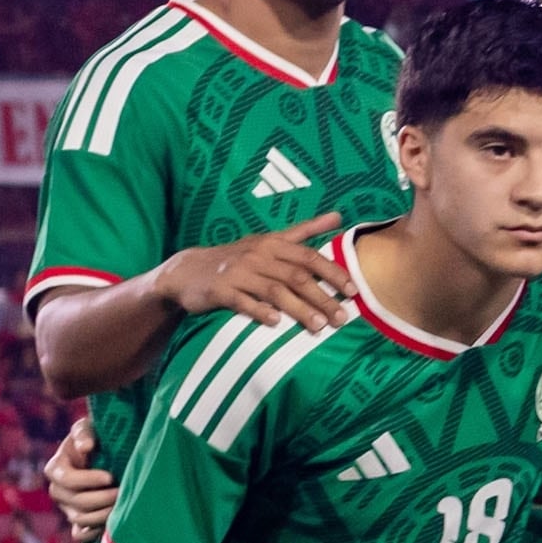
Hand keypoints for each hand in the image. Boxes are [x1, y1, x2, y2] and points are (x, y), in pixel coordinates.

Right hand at [43, 415, 116, 540]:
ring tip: (124, 504)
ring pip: (81, 520)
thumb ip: (84, 433)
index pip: (67, 480)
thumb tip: (86, 447)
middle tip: (124, 492)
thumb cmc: (95, 437)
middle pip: (77, 503)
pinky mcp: (77, 521)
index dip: (88, 480)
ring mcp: (67, 508)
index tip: (110, 476)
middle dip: (103, 499)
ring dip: (104, 515)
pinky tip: (113, 522)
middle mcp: (58, 491)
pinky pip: (80, 535)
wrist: (104, 454)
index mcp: (56, 468)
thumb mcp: (87, 428)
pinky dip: (95, 532)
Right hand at [153, 214, 351, 331]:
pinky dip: (259, 311)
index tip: (354, 291)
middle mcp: (258, 255)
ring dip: (299, 309)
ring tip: (318, 326)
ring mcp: (238, 272)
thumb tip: (338, 216)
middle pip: (296, 276)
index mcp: (273, 244)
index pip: (309, 257)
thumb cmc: (239, 257)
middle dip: (322, 297)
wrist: (187, 269)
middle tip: (342, 318)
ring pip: (274, 291)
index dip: (333, 273)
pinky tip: (275, 322)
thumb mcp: (270, 240)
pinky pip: (243, 301)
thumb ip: (304, 230)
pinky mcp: (220, 290)